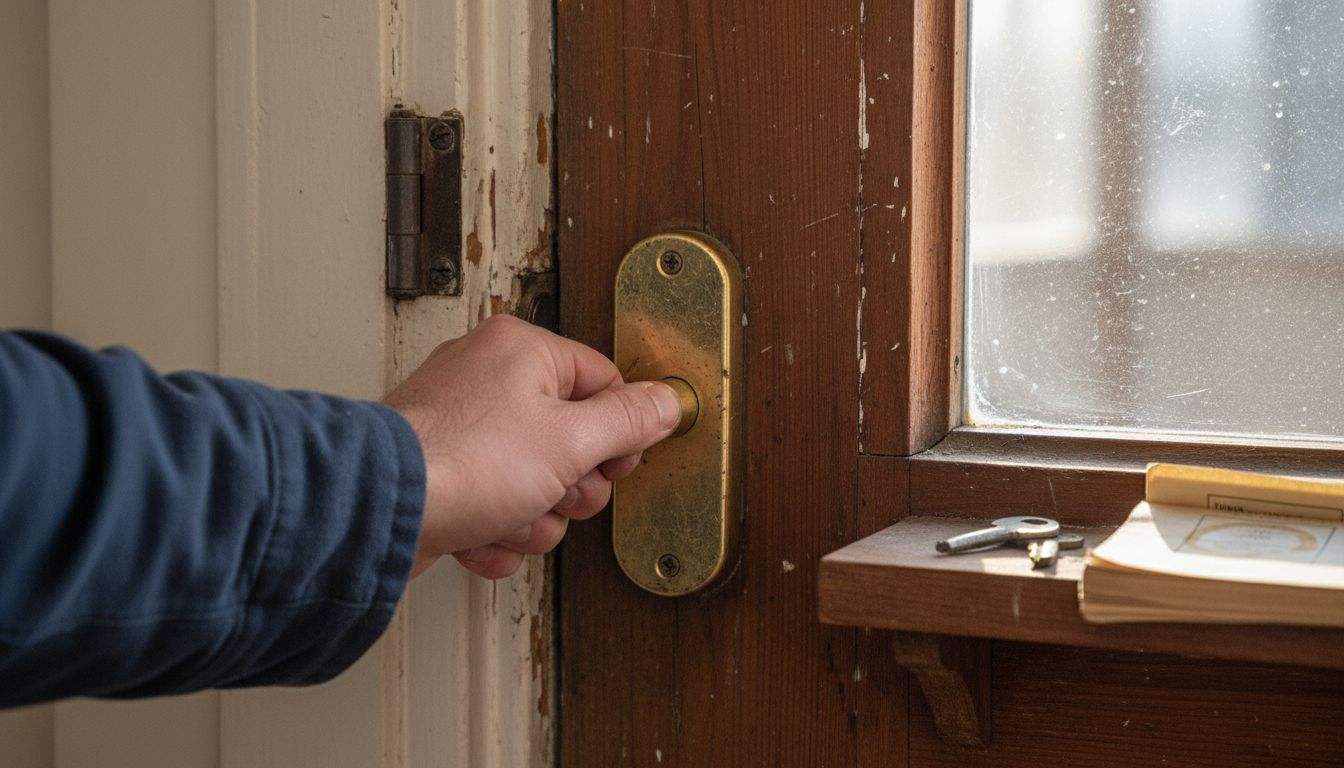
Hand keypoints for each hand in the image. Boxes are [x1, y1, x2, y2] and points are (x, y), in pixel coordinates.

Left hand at [383, 314, 681, 578]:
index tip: (616, 465)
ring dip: (532, 518)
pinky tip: (479, 537)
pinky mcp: (438, 474)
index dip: (618, 434)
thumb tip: (667, 402)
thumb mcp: (572, 441)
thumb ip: (629, 421)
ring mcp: (458, 428)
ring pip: (530, 481)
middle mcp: (486, 378)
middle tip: (558, 493)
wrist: (378, 512)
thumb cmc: (463, 463)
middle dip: (570, 487)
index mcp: (522, 351)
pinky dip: (492, 532)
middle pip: (568, 439)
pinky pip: (490, 506)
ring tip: (509, 518)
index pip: (602, 383)